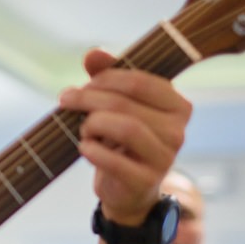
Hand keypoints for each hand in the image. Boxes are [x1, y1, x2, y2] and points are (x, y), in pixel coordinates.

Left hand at [57, 49, 191, 224]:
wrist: (127, 190)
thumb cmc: (122, 140)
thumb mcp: (117, 105)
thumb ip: (107, 76)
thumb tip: (93, 53)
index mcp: (177, 105)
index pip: (139, 80)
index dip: (105, 79)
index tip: (81, 86)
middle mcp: (178, 131)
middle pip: (125, 103)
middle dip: (88, 99)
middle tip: (67, 101)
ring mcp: (165, 158)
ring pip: (125, 128)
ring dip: (93, 124)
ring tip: (83, 128)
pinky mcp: (145, 181)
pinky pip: (114, 160)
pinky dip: (92, 150)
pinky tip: (84, 147)